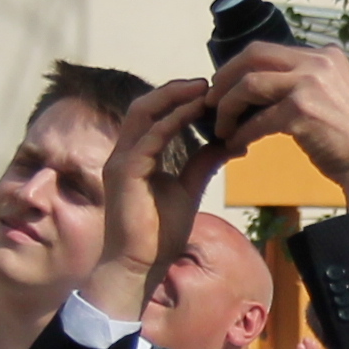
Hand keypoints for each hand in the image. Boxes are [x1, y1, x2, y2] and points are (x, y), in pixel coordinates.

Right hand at [93, 78, 229, 318]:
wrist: (141, 266)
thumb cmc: (159, 233)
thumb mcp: (189, 190)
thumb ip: (203, 163)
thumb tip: (228, 142)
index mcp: (136, 155)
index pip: (154, 114)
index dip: (179, 99)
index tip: (209, 92)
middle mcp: (124, 152)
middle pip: (145, 105)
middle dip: (175, 90)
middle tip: (208, 83)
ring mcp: (121, 161)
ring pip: (143, 114)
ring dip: (173, 98)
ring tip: (203, 90)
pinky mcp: (124, 174)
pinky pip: (148, 138)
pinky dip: (171, 122)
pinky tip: (194, 114)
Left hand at [203, 37, 348, 209]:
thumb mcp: (334, 97)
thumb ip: (306, 83)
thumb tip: (262, 85)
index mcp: (327, 56)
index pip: (269, 50)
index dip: (240, 67)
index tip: (226, 86)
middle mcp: (319, 62)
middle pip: (253, 55)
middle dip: (225, 78)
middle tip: (211, 100)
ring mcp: (310, 84)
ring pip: (248, 84)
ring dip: (226, 107)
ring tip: (220, 127)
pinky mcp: (301, 111)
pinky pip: (256, 119)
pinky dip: (240, 133)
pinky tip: (235, 144)